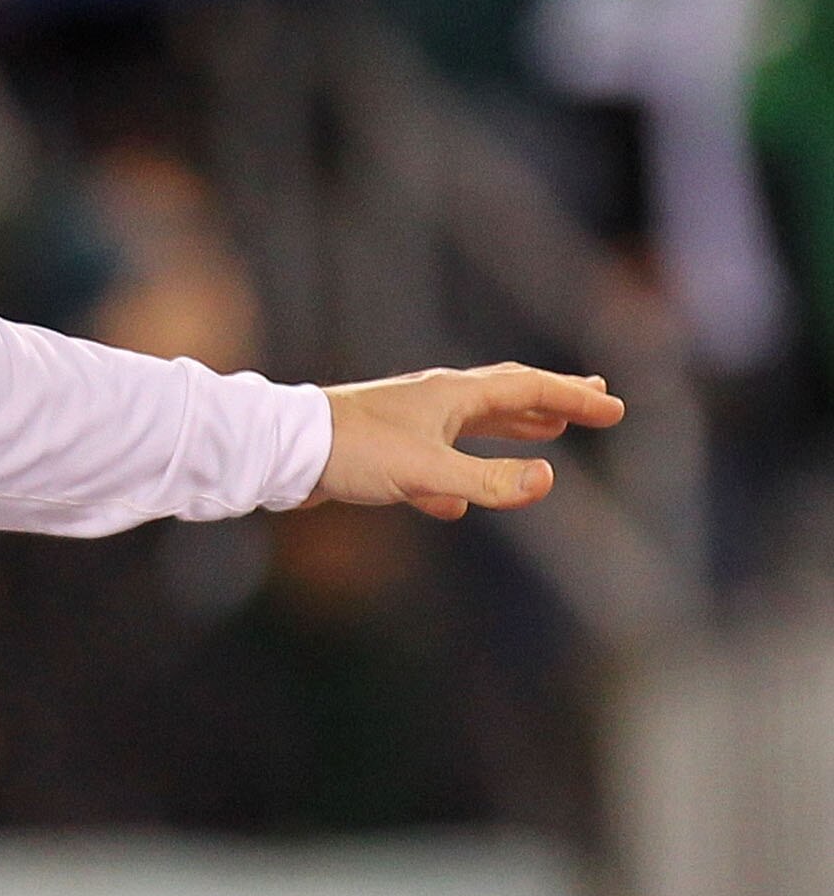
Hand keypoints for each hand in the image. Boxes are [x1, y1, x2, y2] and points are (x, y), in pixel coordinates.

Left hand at [311, 365, 625, 519]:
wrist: (281, 453)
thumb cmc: (352, 453)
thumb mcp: (428, 472)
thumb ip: (487, 481)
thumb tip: (547, 481)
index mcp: (451, 395)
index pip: (527, 388)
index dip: (572, 397)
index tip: (613, 405)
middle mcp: (433, 401)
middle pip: (504, 395)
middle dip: (550, 400)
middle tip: (592, 400)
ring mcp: (406, 424)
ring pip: (470, 425)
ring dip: (510, 429)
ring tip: (544, 433)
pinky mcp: (380, 453)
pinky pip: (431, 463)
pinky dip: (454, 479)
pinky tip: (455, 507)